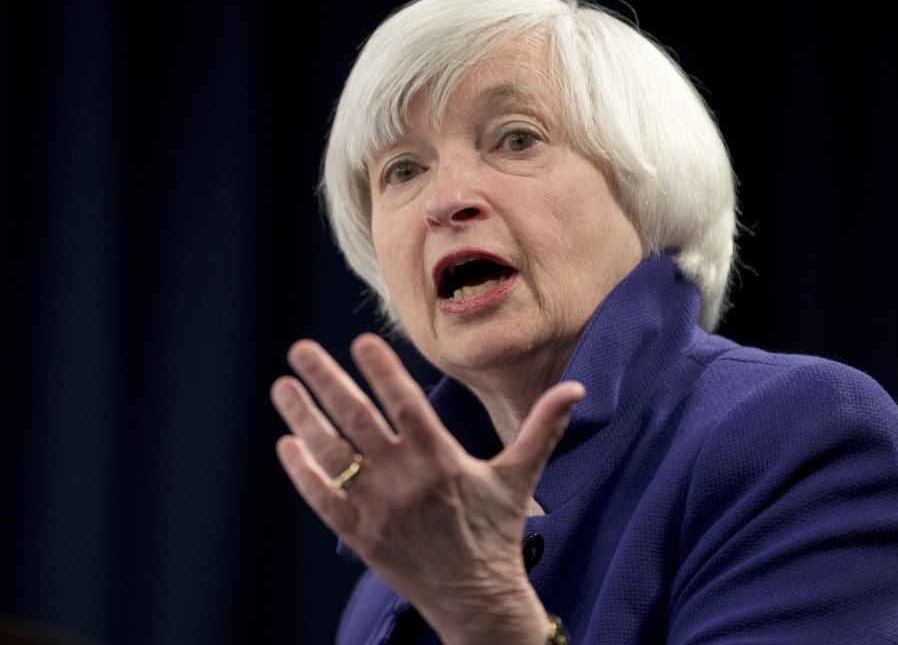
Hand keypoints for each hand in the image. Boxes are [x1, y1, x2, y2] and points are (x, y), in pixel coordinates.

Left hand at [270, 333, 582, 643]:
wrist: (476, 598)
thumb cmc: (497, 531)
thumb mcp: (520, 476)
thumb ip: (542, 427)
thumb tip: (576, 388)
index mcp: (442, 460)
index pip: (406, 403)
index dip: (382, 369)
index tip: (360, 339)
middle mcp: (406, 481)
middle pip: (357, 420)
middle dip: (326, 380)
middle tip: (300, 348)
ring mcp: (378, 509)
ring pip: (331, 455)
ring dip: (302, 418)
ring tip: (282, 385)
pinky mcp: (360, 536)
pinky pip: (322, 499)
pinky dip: (301, 472)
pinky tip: (286, 443)